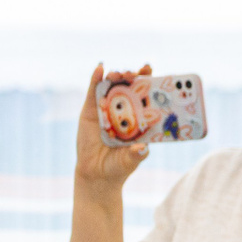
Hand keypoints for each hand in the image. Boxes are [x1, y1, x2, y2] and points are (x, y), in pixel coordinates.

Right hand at [75, 63, 151, 192]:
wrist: (97, 173)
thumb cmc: (119, 166)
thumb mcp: (131, 160)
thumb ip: (136, 154)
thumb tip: (142, 149)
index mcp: (138, 119)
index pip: (144, 96)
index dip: (148, 82)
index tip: (151, 71)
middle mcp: (123, 110)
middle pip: (128, 87)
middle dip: (131, 76)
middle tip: (133, 73)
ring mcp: (106, 109)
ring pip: (111, 87)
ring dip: (115, 76)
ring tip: (117, 74)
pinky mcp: (90, 110)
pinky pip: (93, 91)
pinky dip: (96, 79)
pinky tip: (100, 68)